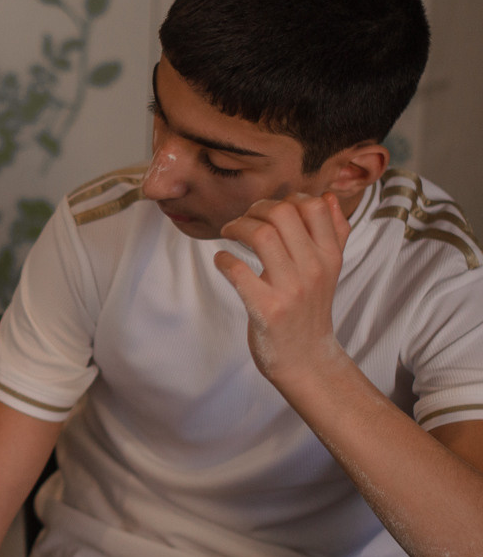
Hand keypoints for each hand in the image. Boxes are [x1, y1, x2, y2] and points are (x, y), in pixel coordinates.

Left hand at [214, 193, 349, 381]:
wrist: (305, 359)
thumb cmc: (309, 310)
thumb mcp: (329, 271)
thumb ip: (333, 234)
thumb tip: (329, 197)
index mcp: (330, 256)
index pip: (314, 206)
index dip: (286, 199)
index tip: (268, 212)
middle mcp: (314, 269)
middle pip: (283, 213)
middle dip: (254, 209)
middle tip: (242, 221)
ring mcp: (291, 290)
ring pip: (262, 236)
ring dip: (237, 227)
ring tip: (229, 233)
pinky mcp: (266, 309)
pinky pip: (238, 271)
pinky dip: (223, 260)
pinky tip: (223, 261)